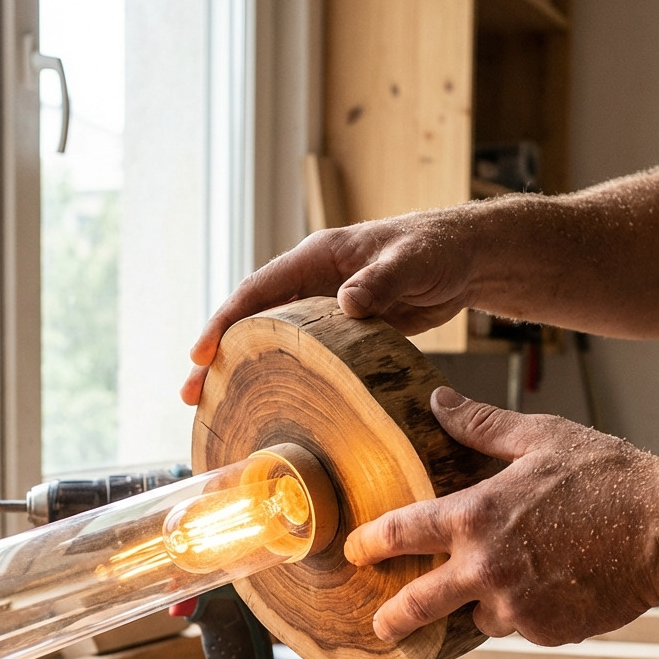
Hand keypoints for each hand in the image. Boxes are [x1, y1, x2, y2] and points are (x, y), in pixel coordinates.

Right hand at [181, 208, 482, 404]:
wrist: (465, 261)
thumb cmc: (437, 249)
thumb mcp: (411, 263)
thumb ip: (380, 281)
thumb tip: (346, 303)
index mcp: (318, 258)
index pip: (259, 290)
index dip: (225, 321)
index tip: (201, 354)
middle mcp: (313, 282)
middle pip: (255, 320)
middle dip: (221, 356)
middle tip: (192, 396)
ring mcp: (326, 308)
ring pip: (276, 342)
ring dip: (247, 371)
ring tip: (220, 409)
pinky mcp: (345, 332)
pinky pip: (306, 356)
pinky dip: (285, 378)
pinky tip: (274, 405)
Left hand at [344, 388, 658, 645]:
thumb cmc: (607, 476)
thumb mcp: (541, 437)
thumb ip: (481, 424)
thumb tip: (439, 401)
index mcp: (476, 516)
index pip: (402, 532)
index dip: (370, 542)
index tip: (355, 551)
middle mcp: (486, 567)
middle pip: (418, 604)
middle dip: (392, 616)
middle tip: (380, 624)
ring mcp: (516, 605)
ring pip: (478, 616)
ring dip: (482, 604)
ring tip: (510, 581)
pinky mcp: (547, 631)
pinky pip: (522, 625)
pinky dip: (526, 612)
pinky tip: (552, 586)